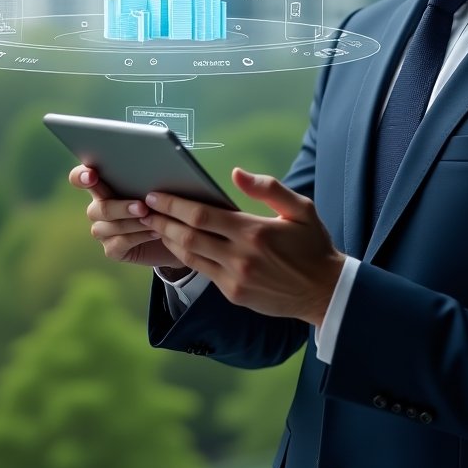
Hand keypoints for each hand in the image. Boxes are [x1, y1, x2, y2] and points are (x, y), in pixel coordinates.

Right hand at [68, 165, 186, 271]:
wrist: (175, 232)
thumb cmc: (164, 202)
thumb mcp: (157, 186)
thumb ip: (147, 176)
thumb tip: (156, 164)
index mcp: (103, 186)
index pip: (80, 178)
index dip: (81, 176)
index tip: (92, 176)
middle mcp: (99, 208)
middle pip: (100, 207)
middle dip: (121, 207)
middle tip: (142, 206)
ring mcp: (103, 230)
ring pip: (109, 226)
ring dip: (133, 223)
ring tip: (154, 219)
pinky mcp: (112, 249)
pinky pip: (119, 243)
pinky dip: (138, 237)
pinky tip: (155, 232)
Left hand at [139, 167, 345, 325]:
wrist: (325, 291)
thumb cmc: (313, 245)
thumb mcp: (300, 209)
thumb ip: (268, 189)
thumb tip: (236, 173)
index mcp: (254, 232)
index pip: (202, 215)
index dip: (174, 204)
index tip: (154, 195)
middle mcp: (241, 257)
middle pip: (188, 236)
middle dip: (161, 220)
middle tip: (142, 209)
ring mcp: (235, 279)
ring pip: (190, 256)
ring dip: (168, 239)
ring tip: (152, 225)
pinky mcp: (234, 294)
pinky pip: (202, 272)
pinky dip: (185, 256)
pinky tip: (176, 244)